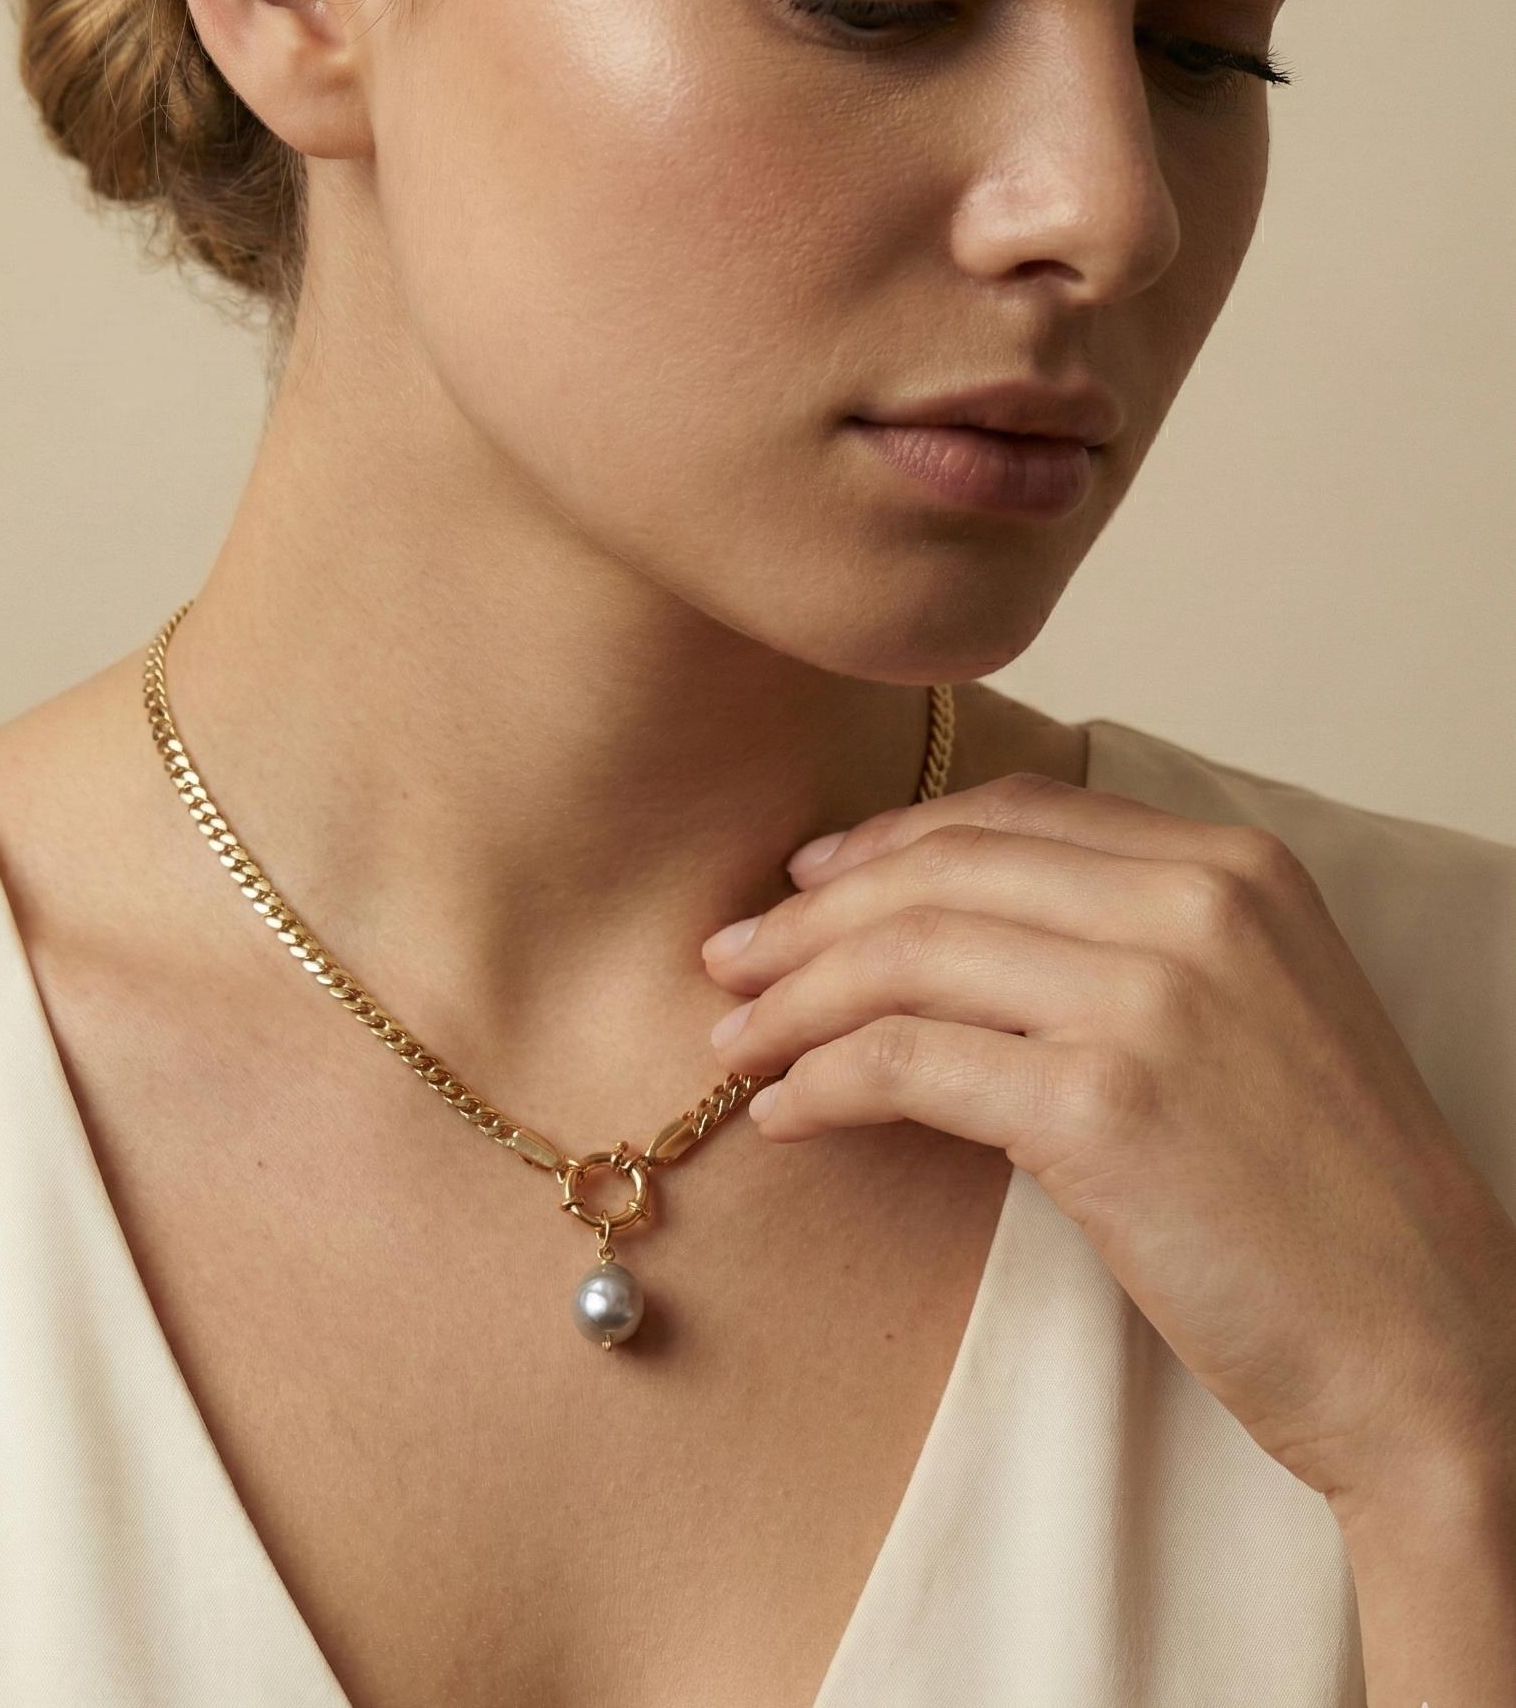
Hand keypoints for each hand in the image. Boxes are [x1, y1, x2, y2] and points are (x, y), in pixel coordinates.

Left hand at [704, 774, 1515, 1516]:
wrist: (1431, 1343)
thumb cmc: (1329, 1198)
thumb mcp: (1254, 1012)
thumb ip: (1130, 940)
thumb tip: (945, 928)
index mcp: (1234, 863)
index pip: (1012, 813)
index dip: (886, 841)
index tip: (805, 882)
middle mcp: (1195, 901)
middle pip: (941, 871)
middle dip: (810, 914)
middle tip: (727, 960)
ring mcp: (1152, 994)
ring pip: (907, 955)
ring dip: (795, 999)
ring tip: (732, 1040)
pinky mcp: (1104, 1102)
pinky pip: (910, 1061)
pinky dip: (824, 1083)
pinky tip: (786, 1115)